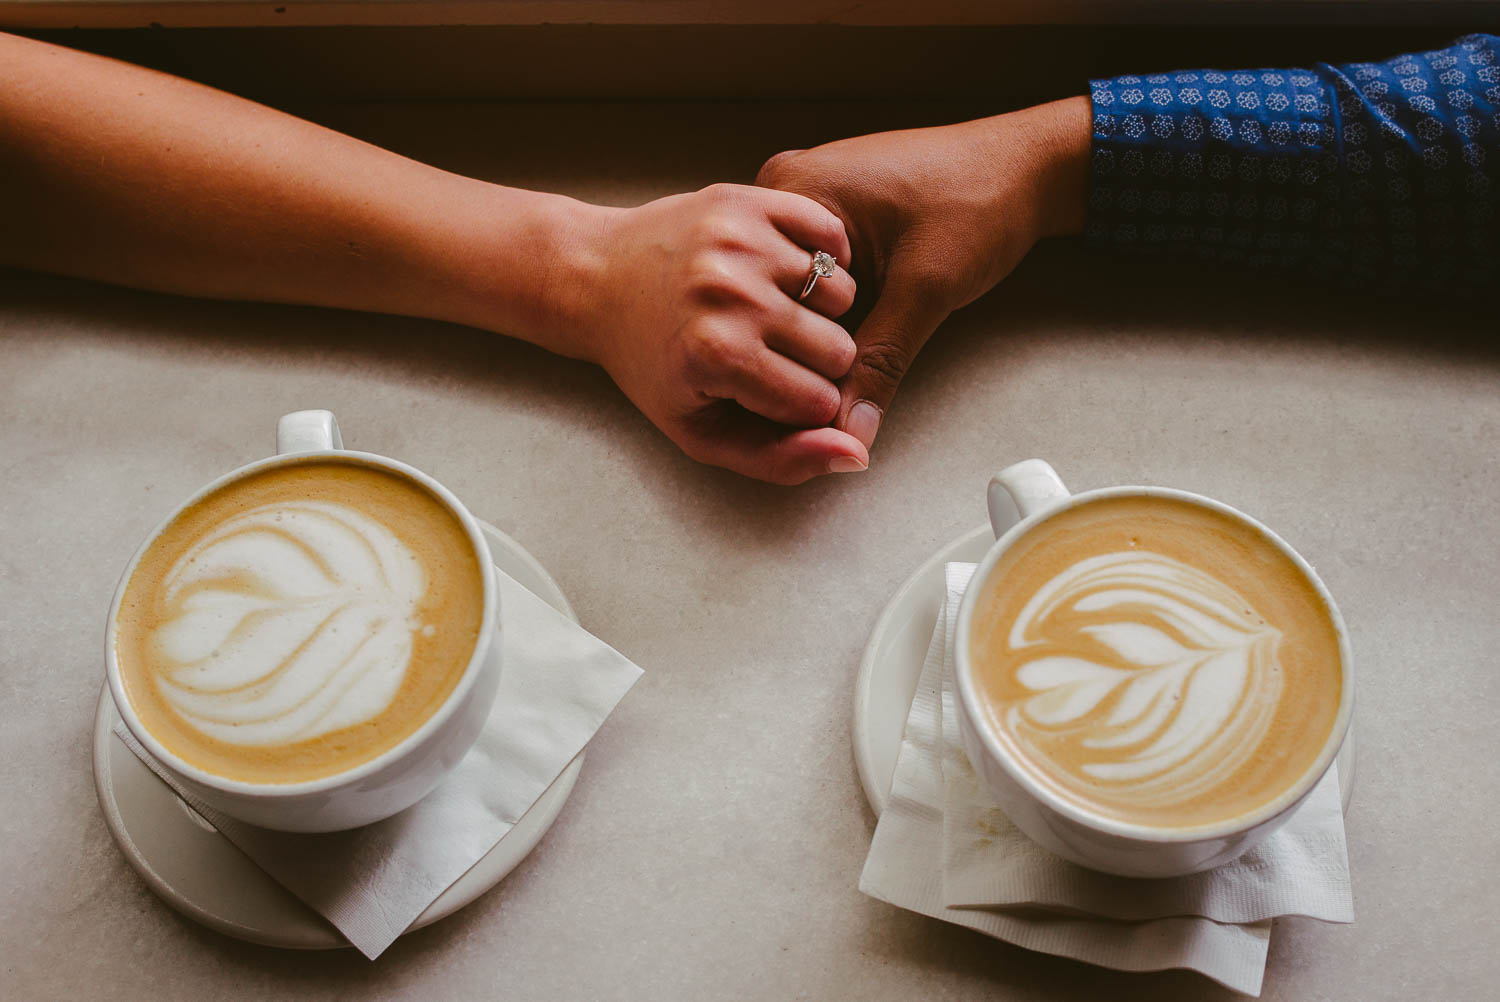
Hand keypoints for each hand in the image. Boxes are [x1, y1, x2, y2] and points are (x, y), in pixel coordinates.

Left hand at [569, 183, 867, 484]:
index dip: (801, 406)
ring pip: (845, 294)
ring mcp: (740, 241)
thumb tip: (858, 455)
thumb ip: (781, 460)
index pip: (820, 404)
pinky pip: (831, 236)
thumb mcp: (703, 432)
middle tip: (771, 353)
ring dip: (820, 311)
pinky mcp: (748, 200)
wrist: (597, 279)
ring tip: (777, 312)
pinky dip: (825, 258)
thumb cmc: (653, 365)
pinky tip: (790, 274)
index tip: (767, 392)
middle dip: (815, 363)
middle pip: (839, 351)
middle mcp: (731, 294)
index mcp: (718, 356)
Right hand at [755, 97, 1090, 450]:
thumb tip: (846, 433)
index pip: (761, 292)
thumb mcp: (924, 289)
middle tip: (826, 389)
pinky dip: (830, 309)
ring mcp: (806, 199)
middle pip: (770, 293)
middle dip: (799, 342)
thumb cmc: (979, 200)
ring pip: (791, 290)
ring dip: (815, 328)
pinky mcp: (831, 213)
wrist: (1026, 165)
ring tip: (841, 360)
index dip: (784, 350)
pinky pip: (812, 274)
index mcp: (791, 190)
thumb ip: (879, 363)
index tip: (805, 397)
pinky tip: (849, 331)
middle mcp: (784, 188)